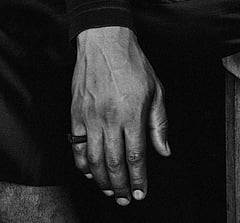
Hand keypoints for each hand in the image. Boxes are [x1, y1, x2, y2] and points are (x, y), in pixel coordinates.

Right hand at [70, 25, 169, 204]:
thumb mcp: (156, 89)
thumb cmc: (133, 63)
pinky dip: (82, 164)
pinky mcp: (76, 114)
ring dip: (102, 180)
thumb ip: (160, 123)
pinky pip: (77, 147)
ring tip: (110, 191)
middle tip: (126, 199)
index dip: (139, 179)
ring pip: (94, 160)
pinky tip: (89, 172)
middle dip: (122, 186)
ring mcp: (90, 118)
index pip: (136, 156)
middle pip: (114, 163)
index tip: (142, 192)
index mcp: (132, 113)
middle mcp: (110, 118)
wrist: (104, 41)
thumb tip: (164, 150)